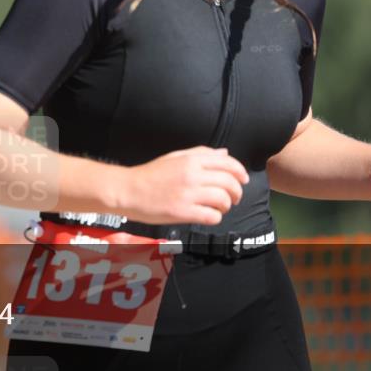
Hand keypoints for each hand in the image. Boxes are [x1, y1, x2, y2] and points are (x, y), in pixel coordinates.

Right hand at [116, 146, 248, 225]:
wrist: (127, 190)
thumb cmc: (150, 174)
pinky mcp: (182, 212)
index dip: (240, 172)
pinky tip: (208, 215)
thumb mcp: (174, 157)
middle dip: (237, 192)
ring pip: (223, 200)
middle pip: (229, 182)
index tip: (243, 180)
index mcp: (191, 160)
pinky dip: (215, 217)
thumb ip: (201, 154)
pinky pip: (211, 216)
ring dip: (226, 206)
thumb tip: (225, 153)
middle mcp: (192, 175)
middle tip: (234, 198)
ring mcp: (187, 194)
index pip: (228, 163)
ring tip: (219, 207)